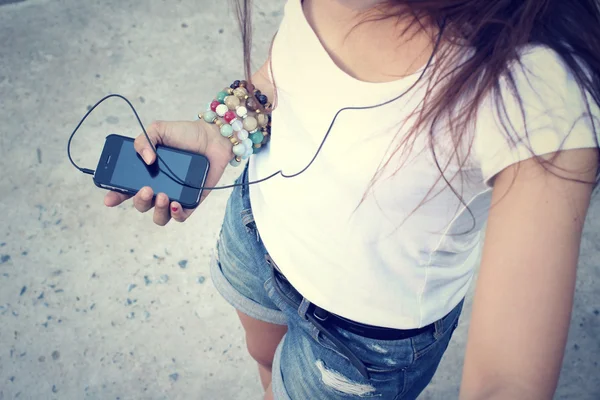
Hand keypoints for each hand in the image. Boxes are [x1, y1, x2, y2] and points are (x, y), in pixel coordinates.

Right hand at [104, 120, 232, 224]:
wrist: (213, 137)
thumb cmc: (186, 134)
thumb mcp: (159, 130)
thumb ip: (144, 140)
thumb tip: (146, 160)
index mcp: (146, 173)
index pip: (125, 188)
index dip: (115, 196)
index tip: (110, 199)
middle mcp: (158, 187)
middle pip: (141, 205)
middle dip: (140, 201)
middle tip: (147, 188)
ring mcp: (175, 195)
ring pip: (159, 216)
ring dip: (156, 210)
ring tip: (162, 196)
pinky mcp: (191, 201)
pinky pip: (180, 217)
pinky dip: (175, 214)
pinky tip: (175, 203)